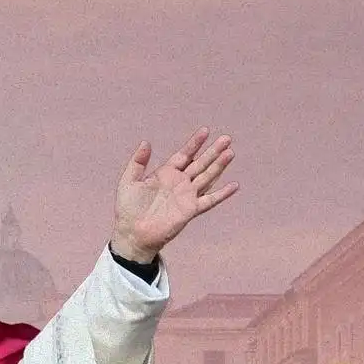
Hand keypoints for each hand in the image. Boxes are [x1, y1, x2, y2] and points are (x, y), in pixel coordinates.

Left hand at [111, 127, 238, 260]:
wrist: (133, 232)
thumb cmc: (128, 208)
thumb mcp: (129, 181)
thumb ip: (138, 161)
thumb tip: (146, 142)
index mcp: (166, 173)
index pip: (184, 155)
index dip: (195, 143)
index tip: (206, 130)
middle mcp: (180, 183)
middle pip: (200, 163)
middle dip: (213, 151)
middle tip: (226, 138)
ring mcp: (187, 196)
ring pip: (207, 177)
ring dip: (219, 166)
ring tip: (230, 153)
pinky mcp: (191, 210)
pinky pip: (209, 200)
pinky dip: (222, 194)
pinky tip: (234, 185)